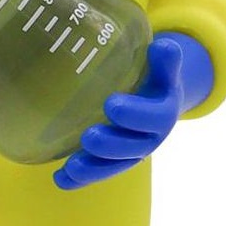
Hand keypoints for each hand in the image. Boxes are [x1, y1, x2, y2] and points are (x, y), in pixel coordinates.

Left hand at [54, 33, 213, 190]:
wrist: (156, 100)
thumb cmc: (153, 79)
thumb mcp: (163, 68)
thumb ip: (165, 60)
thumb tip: (164, 46)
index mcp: (163, 112)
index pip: (154, 117)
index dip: (135, 114)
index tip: (111, 105)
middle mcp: (149, 137)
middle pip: (133, 147)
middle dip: (112, 144)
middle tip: (89, 137)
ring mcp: (131, 152)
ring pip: (115, 165)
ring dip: (94, 168)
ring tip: (72, 166)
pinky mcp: (113, 162)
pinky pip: (98, 173)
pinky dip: (80, 180)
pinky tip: (60, 180)